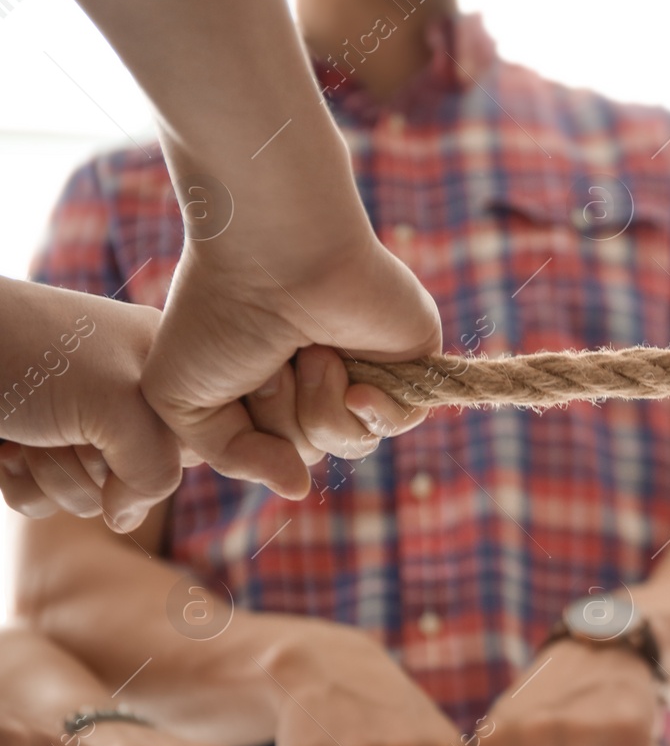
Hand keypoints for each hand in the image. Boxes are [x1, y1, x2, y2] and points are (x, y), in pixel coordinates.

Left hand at [0, 281, 181, 532]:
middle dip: (98, 468)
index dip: (166, 455)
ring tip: (27, 434)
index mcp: (165, 367)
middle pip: (143, 478)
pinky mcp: (32, 447)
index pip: (198, 441)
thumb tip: (123, 519)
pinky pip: (45, 501)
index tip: (128, 433)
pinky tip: (4, 448)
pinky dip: (20, 483)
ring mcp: (77, 423)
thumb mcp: (118, 404)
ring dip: (52, 476)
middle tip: (68, 430)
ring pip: (91, 497)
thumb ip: (155, 470)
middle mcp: (126, 396)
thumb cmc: (29, 354)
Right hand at [140, 136, 440, 499]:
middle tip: (272, 355)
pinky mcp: (408, 362)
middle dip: (279, 415)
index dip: (247, 432)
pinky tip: (352, 380)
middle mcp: (315, 378)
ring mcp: (364, 370)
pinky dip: (372, 408)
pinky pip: (398, 424)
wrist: (275, 257)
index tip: (232, 375)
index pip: (267, 452)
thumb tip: (297, 488)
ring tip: (310, 350)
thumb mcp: (184, 403)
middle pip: (305, 452)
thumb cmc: (220, 314)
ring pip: (348, 442)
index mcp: (265, 383)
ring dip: (317, 405)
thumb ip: (234, 457)